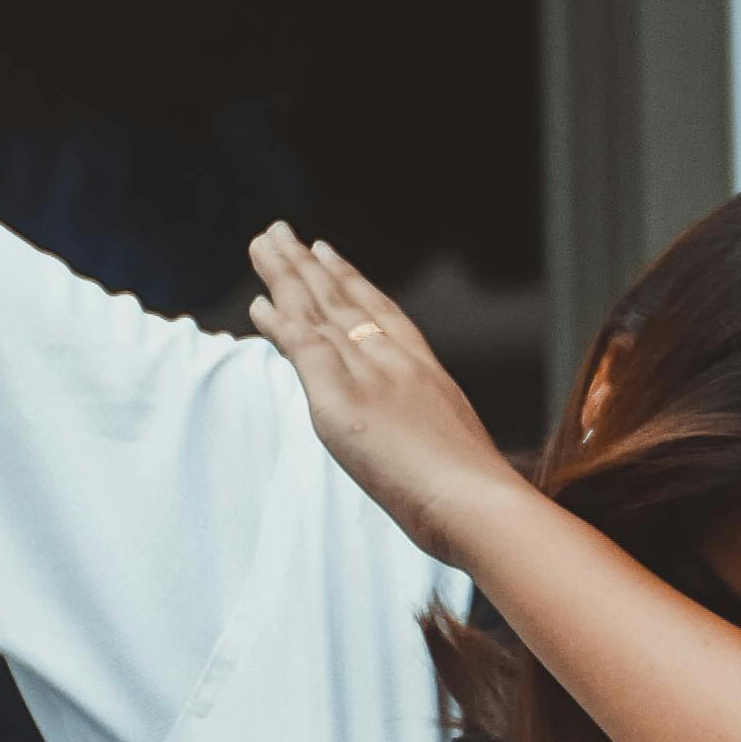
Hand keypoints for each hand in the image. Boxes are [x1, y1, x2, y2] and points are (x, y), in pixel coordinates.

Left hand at [248, 222, 521, 564]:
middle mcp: (400, 363)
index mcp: (429, 373)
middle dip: (310, 265)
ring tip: (263, 244)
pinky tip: (259, 304)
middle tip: (280, 233)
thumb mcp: (463, 453)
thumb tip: (435, 455)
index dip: (351, 281)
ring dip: (287, 276)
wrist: (481, 508)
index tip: (328, 253)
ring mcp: (373, 377)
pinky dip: (281, 323)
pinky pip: (306, 349)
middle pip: (345, 301)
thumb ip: (437, 437)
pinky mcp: (343, 401)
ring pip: (322, 313)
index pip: (382, 314)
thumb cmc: (480, 500)